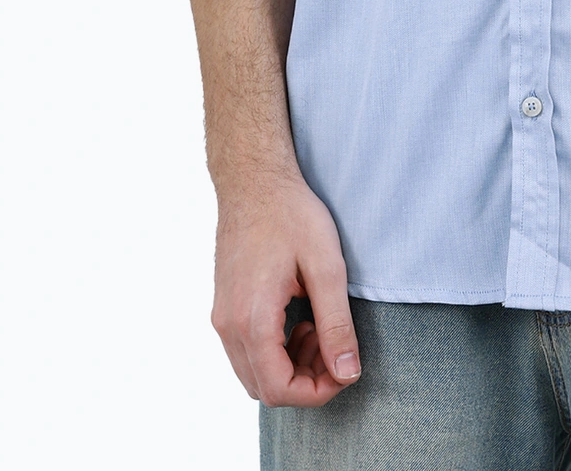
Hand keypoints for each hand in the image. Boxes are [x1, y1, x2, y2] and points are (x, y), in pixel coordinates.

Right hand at [212, 170, 361, 407]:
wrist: (253, 179)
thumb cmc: (291, 214)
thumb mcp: (325, 266)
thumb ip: (337, 324)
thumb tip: (348, 373)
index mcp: (252, 319)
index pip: (280, 390)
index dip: (318, 392)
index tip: (346, 368)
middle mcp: (228, 325)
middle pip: (265, 388)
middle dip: (307, 381)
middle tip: (336, 347)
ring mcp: (222, 317)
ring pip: (254, 373)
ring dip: (291, 367)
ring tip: (320, 330)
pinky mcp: (223, 306)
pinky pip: (246, 351)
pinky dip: (275, 352)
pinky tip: (300, 320)